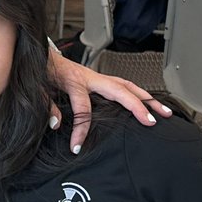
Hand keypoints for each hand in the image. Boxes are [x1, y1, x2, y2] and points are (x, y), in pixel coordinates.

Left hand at [47, 51, 171, 151]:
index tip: (77, 146)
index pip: (82, 108)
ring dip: (147, 99)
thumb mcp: (37, 89)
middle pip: (120, 91)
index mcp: (73, 81)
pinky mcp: (99, 78)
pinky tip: (150, 102)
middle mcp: (89, 78)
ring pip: (127, 86)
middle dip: (137, 107)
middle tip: (151, 122)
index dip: (81, 130)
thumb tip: (56, 124)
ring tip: (164, 112)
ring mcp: (96, 77)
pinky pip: (123, 85)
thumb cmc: (39, 71)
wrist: (39, 55)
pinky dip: (138, 93)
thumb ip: (46, 105)